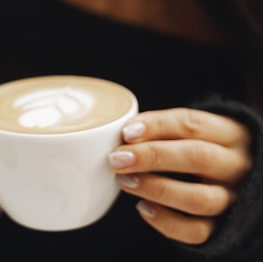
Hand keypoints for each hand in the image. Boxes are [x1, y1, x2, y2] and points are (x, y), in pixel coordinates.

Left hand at [108, 108, 251, 244]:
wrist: (235, 178)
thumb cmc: (203, 145)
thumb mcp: (193, 130)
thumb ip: (164, 130)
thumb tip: (125, 137)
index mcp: (230, 132)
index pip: (192, 124)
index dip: (157, 126)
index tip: (127, 132)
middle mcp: (236, 165)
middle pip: (198, 157)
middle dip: (153, 157)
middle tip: (118, 158)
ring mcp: (233, 198)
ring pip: (199, 198)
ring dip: (157, 189)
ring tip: (125, 181)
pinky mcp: (224, 226)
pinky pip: (197, 231)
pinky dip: (167, 222)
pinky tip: (143, 208)